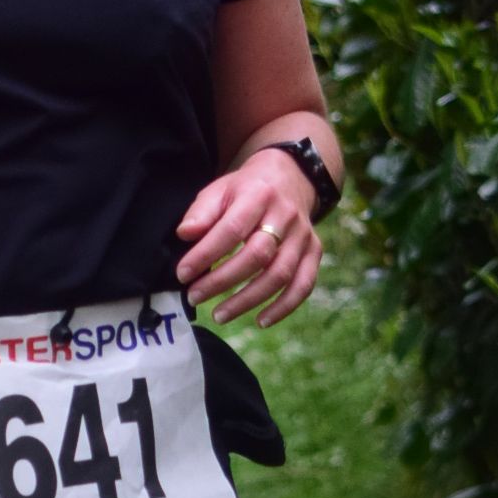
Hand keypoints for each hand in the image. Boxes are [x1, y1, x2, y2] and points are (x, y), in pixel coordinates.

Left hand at [174, 148, 322, 325]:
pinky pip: (303, 285)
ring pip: (280, 275)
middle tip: (195, 296)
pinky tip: (261, 321)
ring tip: (219, 315)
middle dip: (222, 281)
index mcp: (259, 195)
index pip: (232, 229)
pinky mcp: (314, 252)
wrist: (289, 177)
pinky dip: (283, 307)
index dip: (206, 254)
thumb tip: (184, 235)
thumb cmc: (246, 190)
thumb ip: (202, 212)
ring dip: (248, 300)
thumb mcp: (220, 189)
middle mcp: (286, 216)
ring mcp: (303, 236)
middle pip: (258, 255)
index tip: (183, 274)